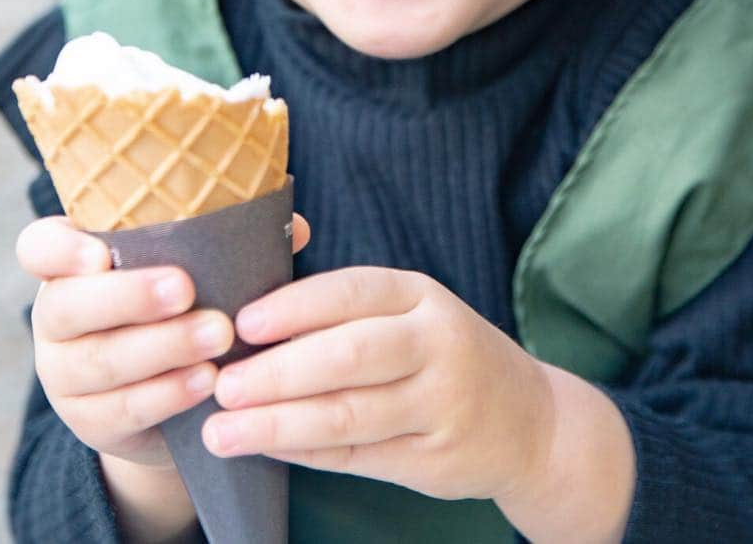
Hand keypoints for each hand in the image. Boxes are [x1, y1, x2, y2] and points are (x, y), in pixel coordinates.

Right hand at [16, 212, 311, 467]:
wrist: (166, 392)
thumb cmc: (183, 303)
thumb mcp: (196, 266)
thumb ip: (232, 241)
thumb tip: (295, 226)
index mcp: (72, 263)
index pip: (39, 247)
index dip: (60, 249)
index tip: (98, 252)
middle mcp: (57, 316)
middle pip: (69, 306)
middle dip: (128, 297)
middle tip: (184, 288)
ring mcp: (64, 373)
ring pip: (99, 361)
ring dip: (160, 347)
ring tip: (216, 334)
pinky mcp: (89, 422)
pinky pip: (122, 410)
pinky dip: (166, 394)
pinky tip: (206, 382)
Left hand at [202, 266, 553, 504]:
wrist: (530, 421)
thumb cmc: (442, 354)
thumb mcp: (411, 313)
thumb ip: (346, 312)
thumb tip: (250, 321)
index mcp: (422, 296)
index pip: (352, 292)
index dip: (294, 306)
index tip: (242, 323)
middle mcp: (437, 344)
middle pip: (349, 355)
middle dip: (277, 372)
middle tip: (222, 384)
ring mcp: (441, 404)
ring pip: (350, 414)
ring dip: (279, 423)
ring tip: (223, 430)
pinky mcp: (435, 459)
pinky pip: (359, 456)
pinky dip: (307, 453)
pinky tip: (267, 447)